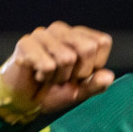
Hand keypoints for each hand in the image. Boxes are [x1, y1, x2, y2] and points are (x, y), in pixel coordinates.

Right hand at [0, 21, 114, 117]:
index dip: (93, 65)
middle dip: (77, 73)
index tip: (79, 75)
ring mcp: (43, 34)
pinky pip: (48, 64)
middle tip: (62, 77)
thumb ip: (96, 85)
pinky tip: (37, 74)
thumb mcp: (80, 92)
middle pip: (87, 48)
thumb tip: (109, 76)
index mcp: (78, 36)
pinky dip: (45, 77)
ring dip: (58, 77)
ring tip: (48, 76)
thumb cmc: (52, 92)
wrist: (23, 101)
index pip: (102, 42)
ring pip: (66, 58)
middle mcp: (62, 30)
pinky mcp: (26, 43)